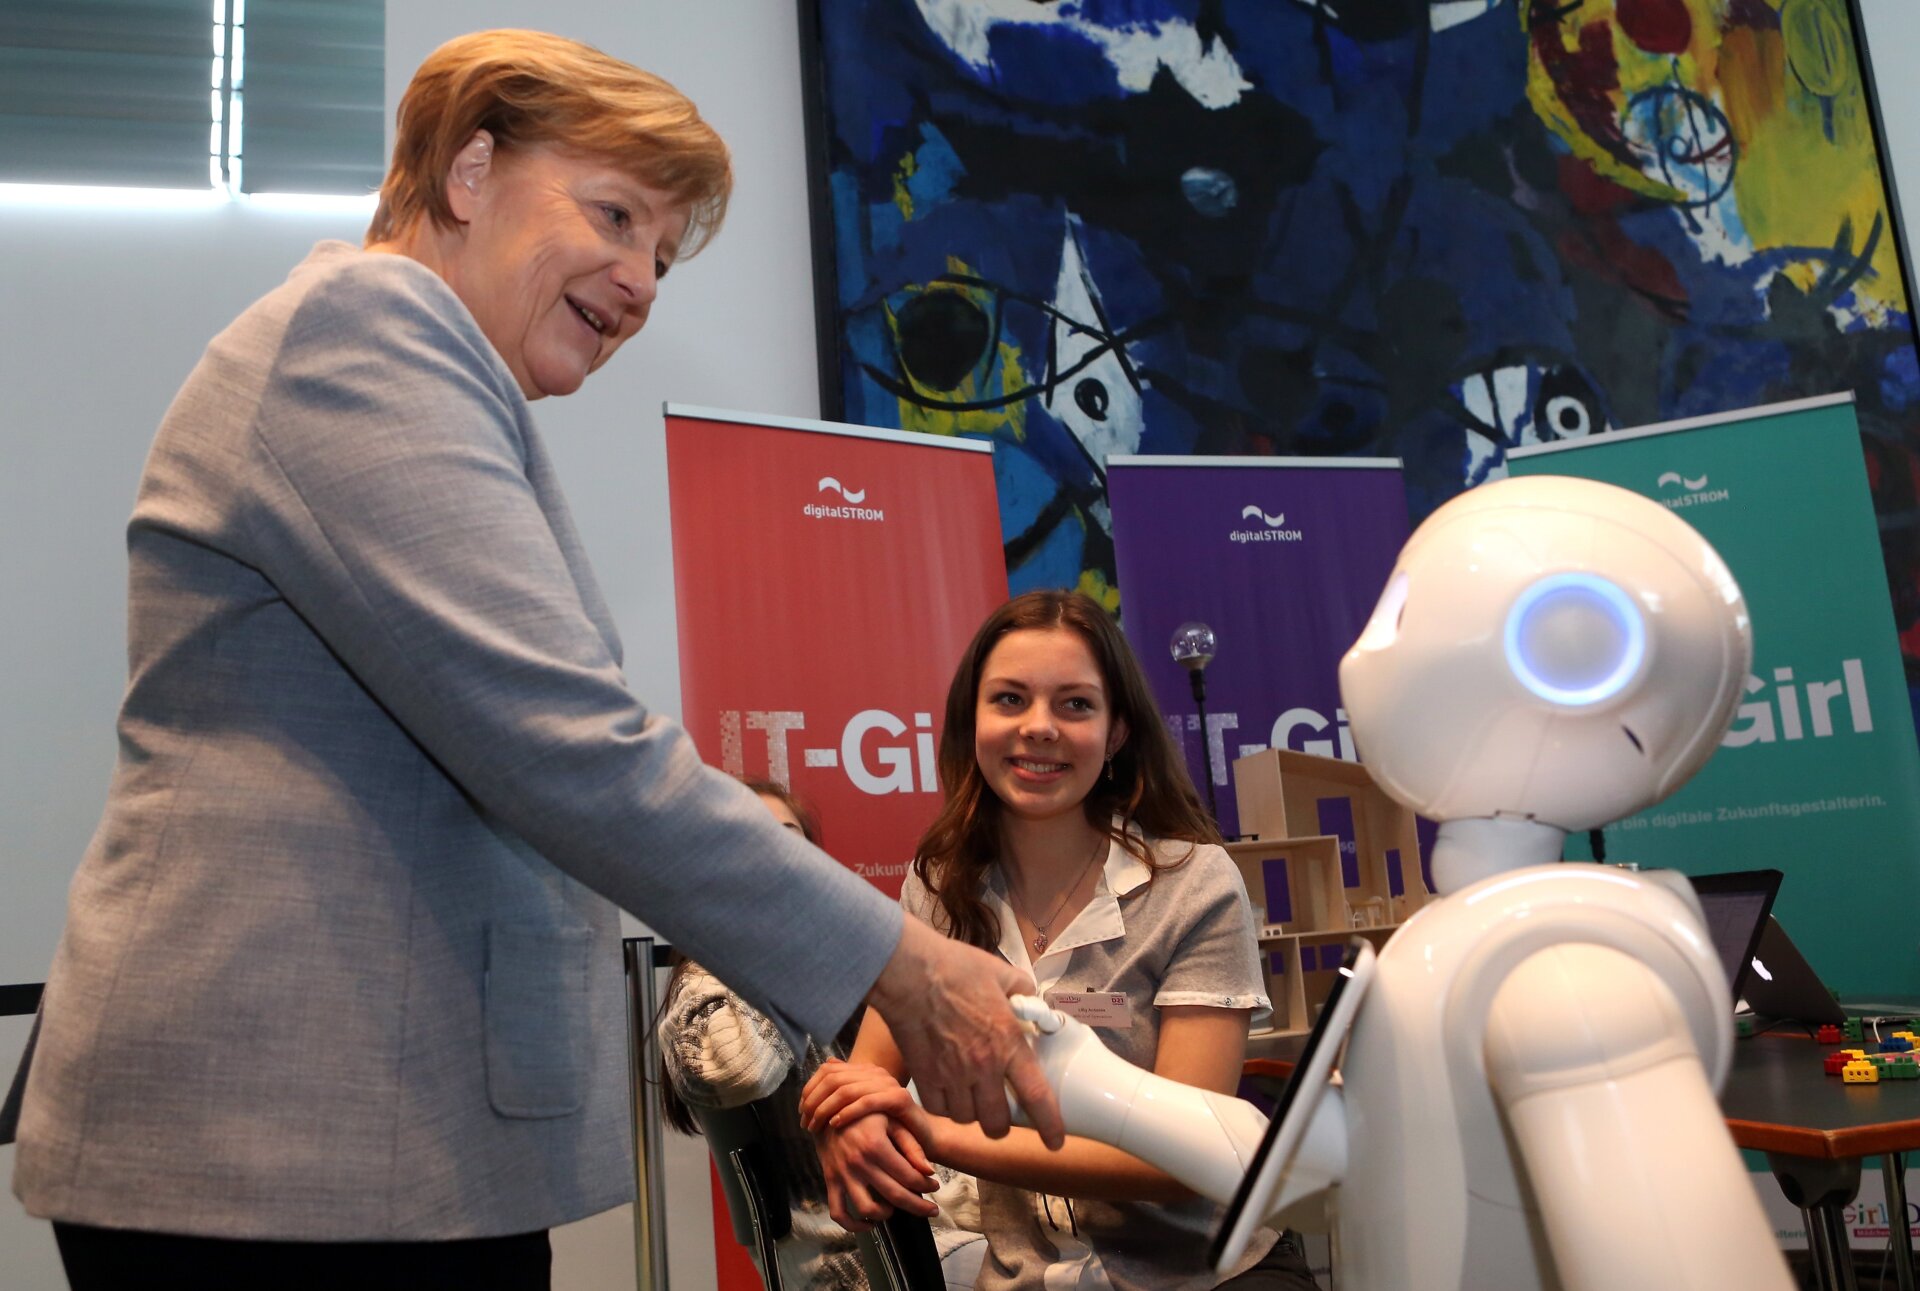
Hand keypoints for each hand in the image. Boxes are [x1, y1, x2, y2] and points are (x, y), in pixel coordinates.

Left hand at [808, 1076, 933, 1142]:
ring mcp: (888, 1083)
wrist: (923, 1137)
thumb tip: (826, 1066)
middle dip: (815, 1101)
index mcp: (866, 1071)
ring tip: (816, 1126)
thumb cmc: (890, 1126)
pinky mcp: (899, 1098)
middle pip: (834, 1078)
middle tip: (805, 1122)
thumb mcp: (861, 1109)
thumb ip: (844, 1092)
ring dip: (826, 1108)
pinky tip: (835, 1124)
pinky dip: (847, 1112)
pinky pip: (866, 1101)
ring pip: (846, 1090)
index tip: (802, 1110)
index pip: (828, 1070)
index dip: (810, 1089)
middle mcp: (876, 1073)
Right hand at [812, 1110, 939, 1231]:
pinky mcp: (830, 1180)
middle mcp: (859, 1163)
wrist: (826, 1109)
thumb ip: (911, 1144)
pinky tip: (869, 1222)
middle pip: (895, 1195)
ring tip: (896, 1208)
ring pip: (867, 1209)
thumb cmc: (864, 1113)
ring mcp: (843, 1174)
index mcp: (876, 1145)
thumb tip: (929, 1171)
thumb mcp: (890, 1118)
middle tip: (931, 1210)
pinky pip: (838, 1212)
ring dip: (886, 1215)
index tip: (935, 1186)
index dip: (926, 1185)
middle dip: (918, 1206)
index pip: (909, 1176)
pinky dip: (853, 1224)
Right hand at [867, 916, 1064, 1147]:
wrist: (909, 972)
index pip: (1036, 1096)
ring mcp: (951, 1075)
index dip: (1050, 1124)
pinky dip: (944, 1106)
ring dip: (971, 1113)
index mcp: (1007, 1043)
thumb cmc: (956, 968)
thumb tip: (1032, 999)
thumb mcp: (1001, 973)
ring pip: (967, 1119)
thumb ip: (1022, 989)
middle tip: (1000, 1113)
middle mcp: (982, 1067)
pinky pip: (938, 1109)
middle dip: (1001, 1124)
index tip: (1055, 1141)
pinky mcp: (924, 1076)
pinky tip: (946, 1091)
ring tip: (971, 1098)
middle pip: (997, 1123)